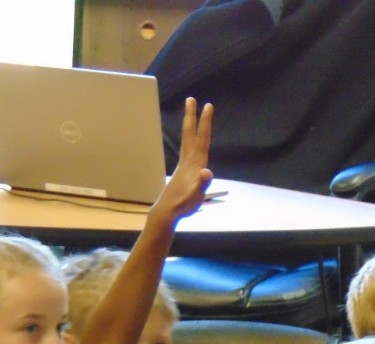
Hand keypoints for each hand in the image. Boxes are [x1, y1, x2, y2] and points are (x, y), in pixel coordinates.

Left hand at [153, 98, 213, 221]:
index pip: (201, 138)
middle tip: (191, 99)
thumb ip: (202, 184)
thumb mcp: (196, 196)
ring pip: (188, 140)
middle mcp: (188, 161)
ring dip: (190, 126)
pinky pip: (188, 149)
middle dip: (192, 117)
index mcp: (194, 164)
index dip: (205, 122)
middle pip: (190, 134)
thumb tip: (207, 171)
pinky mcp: (183, 171)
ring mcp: (184, 165)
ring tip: (191, 115)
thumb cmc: (183, 205)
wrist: (167, 212)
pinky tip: (192, 143)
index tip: (207, 105)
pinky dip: (190, 140)